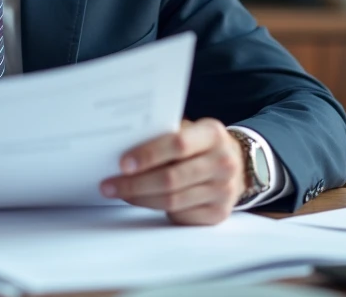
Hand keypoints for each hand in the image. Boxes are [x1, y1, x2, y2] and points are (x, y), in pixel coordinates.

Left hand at [100, 118, 244, 225]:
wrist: (236, 165)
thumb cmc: (201, 145)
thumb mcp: (191, 130)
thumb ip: (165, 135)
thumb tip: (124, 145)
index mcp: (213, 135)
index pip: (178, 144)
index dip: (148, 155)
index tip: (122, 163)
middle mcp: (223, 163)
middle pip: (171, 179)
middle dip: (135, 183)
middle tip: (109, 184)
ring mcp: (223, 191)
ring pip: (171, 201)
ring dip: (139, 198)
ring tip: (118, 192)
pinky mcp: (218, 214)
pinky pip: (179, 215)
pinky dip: (155, 209)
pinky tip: (141, 200)